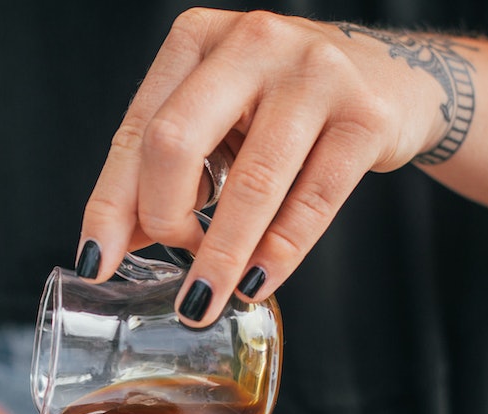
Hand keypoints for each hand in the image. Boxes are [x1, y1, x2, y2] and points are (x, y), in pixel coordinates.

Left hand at [79, 9, 452, 324]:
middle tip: (171, 266)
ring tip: (203, 300)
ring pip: (251, 182)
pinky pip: (313, 201)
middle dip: (163, 220)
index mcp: (197, 40)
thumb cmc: (285, 105)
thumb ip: (166, 174)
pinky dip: (278, 253)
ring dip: (220, 255)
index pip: (137, 131)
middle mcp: (251, 42)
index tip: (95, 262)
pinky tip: (255, 283)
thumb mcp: (217, 123)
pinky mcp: (366, 116)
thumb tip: (111, 247)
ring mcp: (314, 73)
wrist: (392, 80)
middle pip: (175, 143)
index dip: (111, 204)